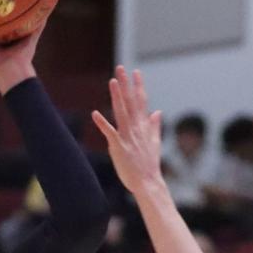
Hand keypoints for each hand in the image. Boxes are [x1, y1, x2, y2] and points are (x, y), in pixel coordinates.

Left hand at [92, 67, 163, 197]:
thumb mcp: (155, 143)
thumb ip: (154, 126)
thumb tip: (157, 112)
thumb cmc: (149, 165)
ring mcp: (128, 137)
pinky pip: (109, 132)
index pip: (142, 102)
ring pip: (122, 112)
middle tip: (121, 69)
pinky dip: (102, 123)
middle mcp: (136, 129)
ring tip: (112, 81)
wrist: (148, 183)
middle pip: (131, 102)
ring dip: (117, 97)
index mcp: (144, 127)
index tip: (136, 72)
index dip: (138, 86)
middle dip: (126, 85)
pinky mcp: (119, 147)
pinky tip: (95, 113)